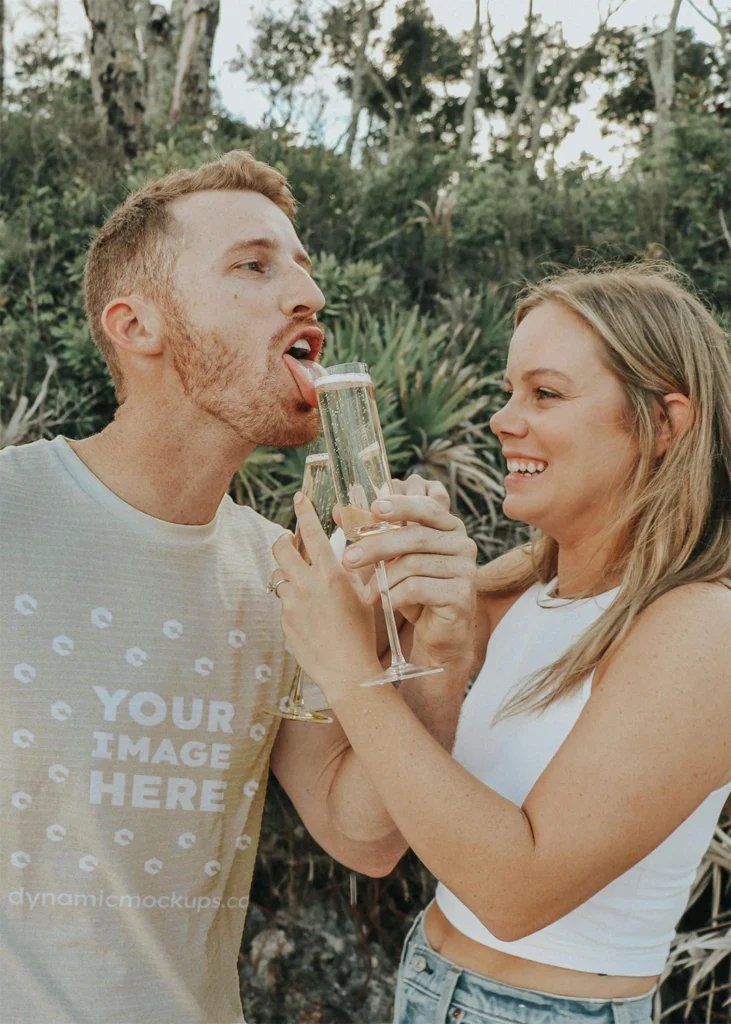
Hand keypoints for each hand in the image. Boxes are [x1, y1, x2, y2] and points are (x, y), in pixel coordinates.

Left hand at [271, 495, 382, 703]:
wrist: (348, 671)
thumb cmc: (363, 633)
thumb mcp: (367, 595)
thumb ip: (356, 570)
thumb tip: (353, 550)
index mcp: (331, 574)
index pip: (312, 532)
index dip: (304, 511)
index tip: (299, 498)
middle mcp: (307, 585)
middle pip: (281, 548)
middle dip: (283, 540)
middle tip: (290, 541)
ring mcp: (292, 604)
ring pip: (278, 575)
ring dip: (287, 572)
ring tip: (302, 581)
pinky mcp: (284, 622)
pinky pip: (283, 602)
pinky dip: (292, 601)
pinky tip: (309, 614)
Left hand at [341, 479, 477, 666]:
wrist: (439, 632)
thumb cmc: (415, 591)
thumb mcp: (393, 558)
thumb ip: (371, 533)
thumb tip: (337, 511)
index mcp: (449, 527)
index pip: (426, 507)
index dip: (401, 505)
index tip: (374, 508)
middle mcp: (463, 544)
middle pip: (415, 536)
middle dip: (377, 546)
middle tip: (349, 558)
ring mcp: (466, 569)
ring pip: (413, 564)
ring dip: (382, 580)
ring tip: (367, 593)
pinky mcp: (461, 595)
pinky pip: (418, 588)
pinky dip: (394, 596)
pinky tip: (384, 604)